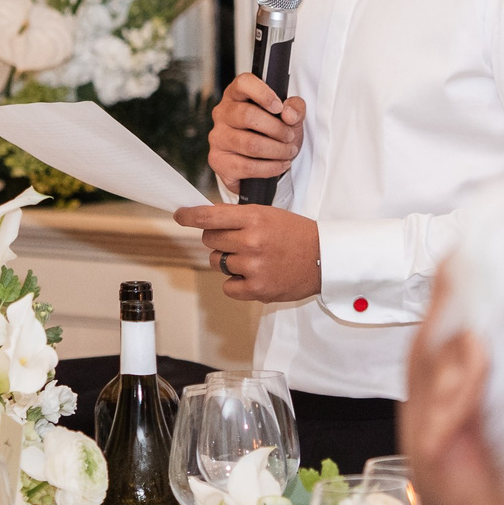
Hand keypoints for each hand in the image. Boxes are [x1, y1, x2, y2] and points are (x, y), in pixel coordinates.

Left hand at [176, 204, 320, 304]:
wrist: (324, 258)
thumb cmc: (296, 234)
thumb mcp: (269, 214)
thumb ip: (239, 217)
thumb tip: (206, 218)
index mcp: (255, 218)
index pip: (210, 216)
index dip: (190, 216)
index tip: (180, 216)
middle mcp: (252, 242)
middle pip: (210, 240)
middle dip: (218, 239)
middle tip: (237, 240)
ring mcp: (254, 267)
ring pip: (217, 263)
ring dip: (227, 261)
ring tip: (251, 258)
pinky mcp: (257, 289)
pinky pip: (228, 287)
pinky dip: (236, 283)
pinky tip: (252, 275)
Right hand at [208, 73, 304, 195]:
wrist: (260, 163)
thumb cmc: (271, 133)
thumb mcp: (289, 116)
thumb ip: (295, 109)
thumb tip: (289, 114)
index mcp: (237, 95)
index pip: (243, 83)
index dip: (263, 93)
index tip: (279, 106)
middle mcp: (222, 113)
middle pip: (248, 115)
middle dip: (277, 129)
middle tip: (290, 137)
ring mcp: (218, 137)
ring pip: (250, 144)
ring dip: (277, 151)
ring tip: (288, 152)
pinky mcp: (218, 161)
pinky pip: (247, 166)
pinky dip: (270, 168)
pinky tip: (279, 165)